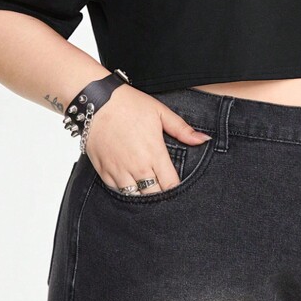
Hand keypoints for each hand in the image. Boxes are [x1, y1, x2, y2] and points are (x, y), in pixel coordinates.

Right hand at [83, 84, 211, 194]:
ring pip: (135, 197)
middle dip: (160, 195)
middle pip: (154, 196)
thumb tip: (204, 140)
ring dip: (142, 194)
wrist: (96, 102)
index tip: (176, 184)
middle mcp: (137, 167)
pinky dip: (125, 190)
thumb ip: (183, 129)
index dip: (176, 189)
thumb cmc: (130, 104)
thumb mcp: (160, 112)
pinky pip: (117, 192)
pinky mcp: (103, 171)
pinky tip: (130, 183)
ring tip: (147, 188)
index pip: (170, 185)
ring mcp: (119, 171)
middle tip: (163, 188)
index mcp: (154, 153)